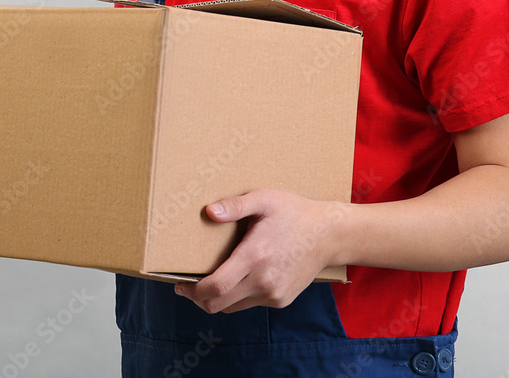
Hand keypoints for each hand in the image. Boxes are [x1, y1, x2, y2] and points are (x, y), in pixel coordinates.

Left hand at [173, 188, 345, 313]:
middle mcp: (263, 281)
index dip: (193, 291)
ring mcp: (273, 294)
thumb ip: (235, 206)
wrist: (328, 234)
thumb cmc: (294, 212)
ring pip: (233, 307)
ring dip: (218, 299)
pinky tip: (240, 278)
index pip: (215, 287)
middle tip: (187, 286)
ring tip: (211, 281)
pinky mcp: (281, 300)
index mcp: (255, 256)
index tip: (180, 285)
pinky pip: (251, 304)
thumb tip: (209, 212)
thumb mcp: (264, 200)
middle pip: (219, 305)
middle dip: (198, 299)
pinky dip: (239, 296)